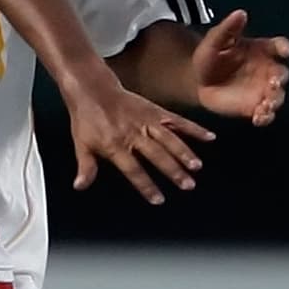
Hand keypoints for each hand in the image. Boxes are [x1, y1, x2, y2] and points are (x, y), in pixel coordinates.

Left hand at [68, 73, 214, 205]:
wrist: (92, 89)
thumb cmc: (86, 120)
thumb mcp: (81, 144)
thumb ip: (86, 167)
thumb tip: (79, 186)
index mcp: (115, 145)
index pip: (133, 170)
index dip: (146, 185)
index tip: (159, 200)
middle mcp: (133, 134)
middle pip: (156, 154)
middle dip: (173, 171)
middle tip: (188, 185)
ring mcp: (146, 121)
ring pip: (169, 138)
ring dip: (184, 152)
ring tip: (197, 167)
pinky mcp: (155, 110)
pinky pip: (176, 120)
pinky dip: (193, 128)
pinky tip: (209, 137)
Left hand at [193, 10, 288, 126]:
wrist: (197, 80)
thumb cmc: (209, 56)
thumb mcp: (215, 40)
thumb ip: (228, 28)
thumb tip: (240, 13)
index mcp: (262, 50)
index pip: (279, 46)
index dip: (283, 47)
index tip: (283, 51)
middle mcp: (267, 70)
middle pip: (282, 74)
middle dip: (280, 78)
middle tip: (273, 82)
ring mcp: (262, 90)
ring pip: (278, 96)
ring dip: (275, 100)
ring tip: (267, 104)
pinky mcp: (254, 107)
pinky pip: (266, 114)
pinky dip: (266, 117)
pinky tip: (258, 118)